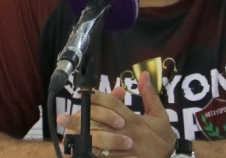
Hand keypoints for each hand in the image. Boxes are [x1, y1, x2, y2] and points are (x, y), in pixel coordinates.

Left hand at [58, 71, 175, 157]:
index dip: (96, 98)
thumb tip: (144, 74)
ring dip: (80, 143)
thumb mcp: (160, 114)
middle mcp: (126, 133)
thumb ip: (149, 95)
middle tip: (61, 120)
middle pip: (99, 125)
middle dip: (79, 122)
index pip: (112, 105)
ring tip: (64, 142)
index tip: (82, 95)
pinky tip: (78, 157)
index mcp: (133, 119)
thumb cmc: (164, 136)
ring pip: (99, 145)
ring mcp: (124, 151)